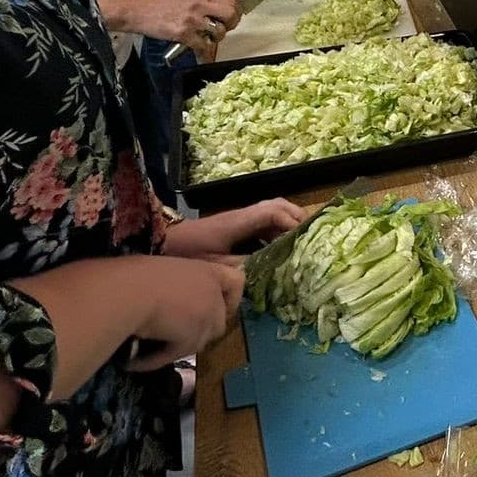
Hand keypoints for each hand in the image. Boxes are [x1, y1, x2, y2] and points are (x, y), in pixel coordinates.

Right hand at [126, 0, 240, 58]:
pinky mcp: (183, 34)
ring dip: (216, 38)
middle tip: (225, 29)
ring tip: (207, 39)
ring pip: (218, 31)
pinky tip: (200, 52)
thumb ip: (201, 0)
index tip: (232, 18)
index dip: (235, 12)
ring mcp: (192, 19)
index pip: (229, 0)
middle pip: (230, 14)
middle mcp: (199, 4)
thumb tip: (217, 11)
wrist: (137, 9)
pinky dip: (204, 52)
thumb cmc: (157, 2)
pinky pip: (203, 45)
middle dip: (231, 24)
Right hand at [130, 256, 244, 369]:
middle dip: (201, 328)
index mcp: (208, 273)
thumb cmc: (139, 273)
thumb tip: (167, 297)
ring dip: (179, 345)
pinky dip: (153, 360)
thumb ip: (179, 283)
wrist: (130, 292)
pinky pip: (174, 356)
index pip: (236, 282)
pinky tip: (133, 362)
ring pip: (199, 342)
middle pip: (219, 321)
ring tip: (151, 346)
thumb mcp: (165, 270)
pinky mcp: (189, 342)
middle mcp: (213, 298)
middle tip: (174, 330)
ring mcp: (204, 322)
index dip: (231, 295)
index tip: (217, 302)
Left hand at [165, 199, 306, 260]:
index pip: (273, 212)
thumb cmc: (189, 252)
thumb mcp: (217, 264)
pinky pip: (263, 222)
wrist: (166, 241)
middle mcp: (243, 215)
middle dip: (296, 217)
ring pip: (272, 212)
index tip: (304, 239)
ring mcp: (240, 219)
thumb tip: (270, 271)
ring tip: (301, 240)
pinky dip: (277, 230)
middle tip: (311, 234)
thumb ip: (244, 266)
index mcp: (240, 221)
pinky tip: (282, 248)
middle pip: (277, 205)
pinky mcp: (236, 226)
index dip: (291, 223)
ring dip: (288, 222)